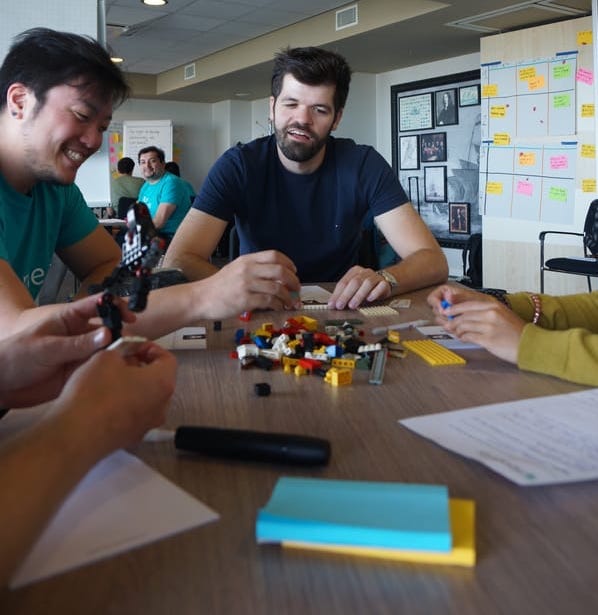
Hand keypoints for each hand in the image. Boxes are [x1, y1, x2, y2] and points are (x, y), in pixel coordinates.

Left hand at [0, 294, 135, 407]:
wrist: (2, 384)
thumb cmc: (17, 356)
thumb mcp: (47, 347)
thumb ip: (78, 343)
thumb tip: (109, 334)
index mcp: (70, 318)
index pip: (97, 305)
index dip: (115, 305)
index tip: (129, 316)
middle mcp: (80, 334)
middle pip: (109, 328)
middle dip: (123, 333)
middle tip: (135, 343)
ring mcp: (82, 353)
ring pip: (108, 350)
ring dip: (120, 353)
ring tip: (133, 360)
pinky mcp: (81, 372)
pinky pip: (101, 368)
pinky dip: (113, 370)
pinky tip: (123, 373)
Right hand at [52, 342, 176, 455]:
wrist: (75, 435)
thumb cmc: (93, 397)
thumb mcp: (105, 357)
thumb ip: (121, 351)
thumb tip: (122, 354)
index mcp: (163, 383)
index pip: (168, 359)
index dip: (150, 349)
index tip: (135, 347)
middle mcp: (161, 406)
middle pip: (158, 379)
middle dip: (141, 367)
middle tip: (120, 361)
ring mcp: (147, 424)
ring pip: (146, 398)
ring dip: (132, 386)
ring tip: (108, 379)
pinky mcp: (131, 436)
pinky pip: (134, 414)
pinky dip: (124, 404)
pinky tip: (103, 400)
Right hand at [193, 250, 301, 318]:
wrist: (200, 298)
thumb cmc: (218, 287)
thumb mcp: (236, 269)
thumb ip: (254, 269)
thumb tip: (277, 276)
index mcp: (247, 260)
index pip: (274, 255)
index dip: (289, 263)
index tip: (294, 272)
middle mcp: (248, 270)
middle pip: (280, 270)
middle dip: (293, 281)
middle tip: (296, 289)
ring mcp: (246, 285)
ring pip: (277, 287)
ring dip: (288, 296)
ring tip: (289, 302)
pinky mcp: (245, 300)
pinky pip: (269, 301)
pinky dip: (278, 305)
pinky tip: (278, 307)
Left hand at [328, 266, 390, 309]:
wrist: (384, 283)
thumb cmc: (365, 287)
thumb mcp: (353, 289)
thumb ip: (344, 295)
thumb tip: (333, 305)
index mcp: (354, 271)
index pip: (343, 282)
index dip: (337, 294)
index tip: (332, 305)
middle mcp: (365, 272)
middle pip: (354, 282)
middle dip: (346, 295)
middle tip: (340, 306)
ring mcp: (375, 277)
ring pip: (367, 283)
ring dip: (358, 295)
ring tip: (352, 305)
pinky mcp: (385, 283)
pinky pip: (381, 286)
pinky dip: (375, 293)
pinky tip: (370, 299)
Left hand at [427, 285, 523, 363]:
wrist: (530, 344)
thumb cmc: (516, 331)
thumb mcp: (501, 315)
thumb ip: (484, 312)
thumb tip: (463, 314)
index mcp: (493, 306)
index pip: (467, 304)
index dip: (453, 308)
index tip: (445, 311)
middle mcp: (491, 314)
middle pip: (463, 315)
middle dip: (452, 321)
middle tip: (446, 324)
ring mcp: (489, 327)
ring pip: (463, 326)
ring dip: (456, 330)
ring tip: (455, 332)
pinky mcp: (488, 340)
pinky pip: (468, 337)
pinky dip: (463, 337)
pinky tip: (463, 338)